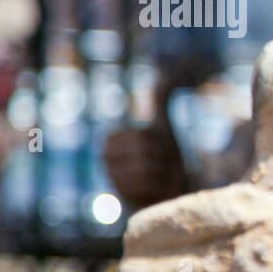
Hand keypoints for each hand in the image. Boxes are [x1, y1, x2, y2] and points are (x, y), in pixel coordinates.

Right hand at [103, 83, 188, 208]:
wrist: (168, 190)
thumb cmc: (164, 156)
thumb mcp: (163, 126)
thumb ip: (161, 100)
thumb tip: (165, 74)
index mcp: (111, 138)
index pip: (142, 135)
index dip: (157, 140)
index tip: (158, 147)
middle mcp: (105, 157)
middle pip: (145, 152)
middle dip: (164, 158)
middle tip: (165, 164)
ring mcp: (111, 177)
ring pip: (146, 170)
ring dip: (163, 174)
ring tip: (163, 177)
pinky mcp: (119, 197)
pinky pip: (145, 188)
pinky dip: (158, 188)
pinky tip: (157, 190)